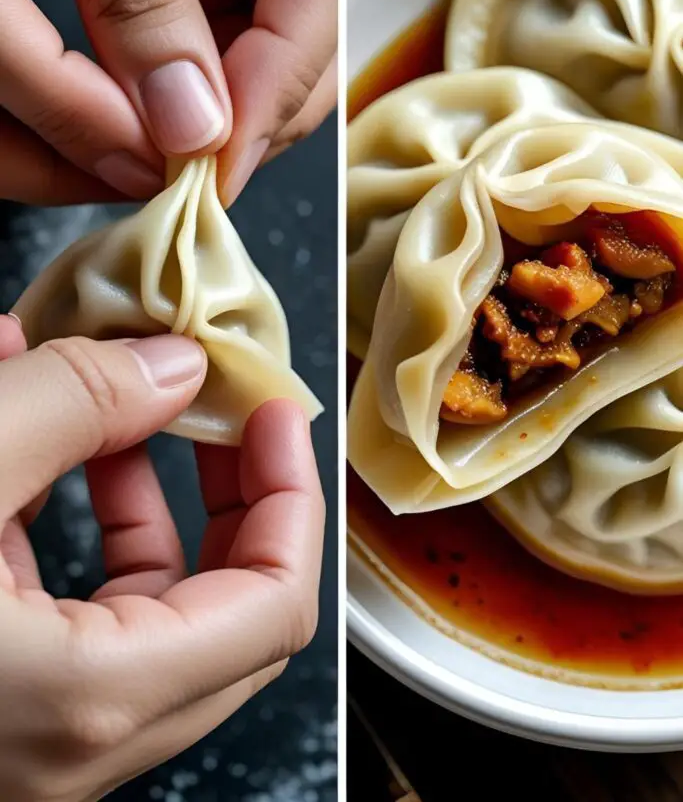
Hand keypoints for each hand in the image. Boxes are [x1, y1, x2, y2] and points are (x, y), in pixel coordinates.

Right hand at [0, 319, 323, 801]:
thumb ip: (71, 407)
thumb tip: (171, 366)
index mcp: (95, 696)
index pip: (276, 605)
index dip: (292, 494)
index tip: (274, 411)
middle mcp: (84, 738)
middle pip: (231, 609)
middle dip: (234, 492)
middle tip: (221, 408)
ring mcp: (49, 734)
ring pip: (153, 612)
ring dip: (150, 503)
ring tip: (121, 413)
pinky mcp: (13, 708)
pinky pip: (87, 620)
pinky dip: (85, 535)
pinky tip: (49, 458)